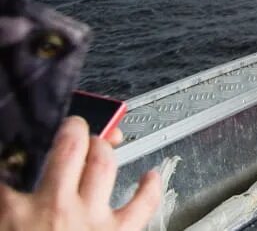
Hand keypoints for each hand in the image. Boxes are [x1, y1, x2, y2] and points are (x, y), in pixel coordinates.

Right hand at [0, 117, 160, 230]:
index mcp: (11, 213)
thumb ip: (7, 206)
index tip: (17, 151)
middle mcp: (53, 206)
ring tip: (104, 143)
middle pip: (69, 146)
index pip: (9, 168)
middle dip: (73, 129)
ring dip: (105, 148)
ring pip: (103, 162)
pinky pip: (142, 203)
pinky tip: (150, 176)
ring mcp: (88, 218)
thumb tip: (10, 196)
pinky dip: (149, 186)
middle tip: (73, 128)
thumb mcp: (4, 226)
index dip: (14, 155)